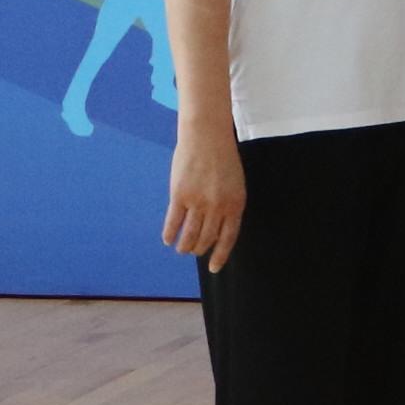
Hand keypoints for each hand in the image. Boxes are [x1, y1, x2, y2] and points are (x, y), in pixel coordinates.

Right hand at [164, 125, 246, 268]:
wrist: (207, 136)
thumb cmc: (223, 158)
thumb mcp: (235, 184)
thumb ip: (228, 206)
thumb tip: (218, 229)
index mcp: (236, 204)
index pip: (228, 238)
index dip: (220, 256)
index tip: (214, 268)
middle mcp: (218, 207)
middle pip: (207, 239)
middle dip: (199, 249)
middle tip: (193, 251)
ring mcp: (198, 202)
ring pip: (190, 234)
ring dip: (185, 245)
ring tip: (181, 249)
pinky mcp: (179, 195)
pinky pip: (174, 222)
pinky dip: (170, 234)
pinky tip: (168, 240)